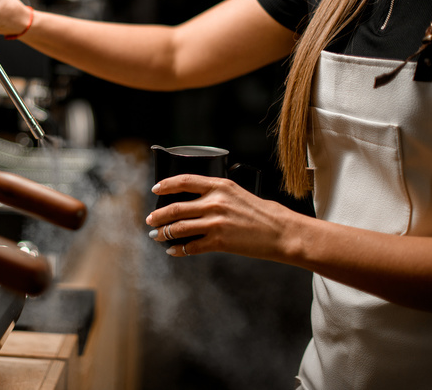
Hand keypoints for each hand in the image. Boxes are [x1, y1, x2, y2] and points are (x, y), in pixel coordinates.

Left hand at [146, 174, 291, 259]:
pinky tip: (173, 250)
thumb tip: (194, 201)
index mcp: (219, 185)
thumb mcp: (238, 193)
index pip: (184, 181)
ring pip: (179, 228)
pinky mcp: (219, 241)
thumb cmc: (262, 213)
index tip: (156, 190)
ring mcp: (216, 222)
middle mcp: (215, 202)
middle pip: (175, 208)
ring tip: (156, 235)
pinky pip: (191, 246)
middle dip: (158, 215)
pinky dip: (179, 249)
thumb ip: (216, 194)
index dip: (166, 185)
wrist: (281, 231)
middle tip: (150, 220)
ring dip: (164, 233)